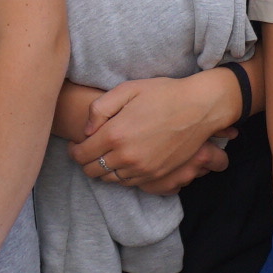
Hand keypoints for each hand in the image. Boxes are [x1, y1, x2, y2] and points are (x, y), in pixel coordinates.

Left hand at [72, 74, 230, 189]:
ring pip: (109, 179)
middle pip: (93, 170)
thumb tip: (86, 131)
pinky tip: (124, 161)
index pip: (81, 154)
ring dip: (103, 169)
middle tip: (88, 149)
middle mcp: (127, 156)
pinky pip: (129, 183)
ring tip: (106, 155)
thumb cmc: (163, 94)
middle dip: (85, 161)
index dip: (74, 150)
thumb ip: (99, 109)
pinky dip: (121, 175)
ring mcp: (142, 168)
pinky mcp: (156, 174)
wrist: (199, 108)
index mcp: (115, 134)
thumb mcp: (127, 89)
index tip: (76, 143)